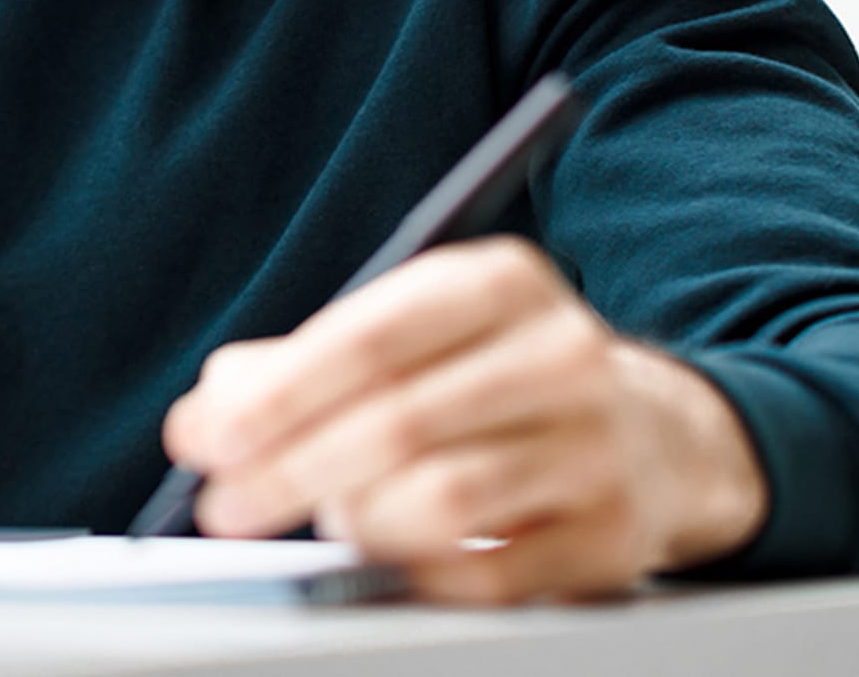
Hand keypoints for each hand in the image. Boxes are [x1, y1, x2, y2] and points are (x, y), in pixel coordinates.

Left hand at [158, 236, 769, 603]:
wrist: (652, 437)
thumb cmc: (492, 382)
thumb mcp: (409, 341)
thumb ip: (294, 367)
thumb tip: (205, 418)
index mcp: (503, 283)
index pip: (374, 338)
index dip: (281, 396)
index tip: (206, 442)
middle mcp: (563, 354)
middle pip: (401, 422)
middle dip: (293, 470)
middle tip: (223, 508)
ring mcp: (596, 447)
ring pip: (445, 501)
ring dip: (358, 522)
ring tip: (325, 525)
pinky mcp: (610, 536)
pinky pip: (488, 575)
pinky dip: (419, 573)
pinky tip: (390, 562)